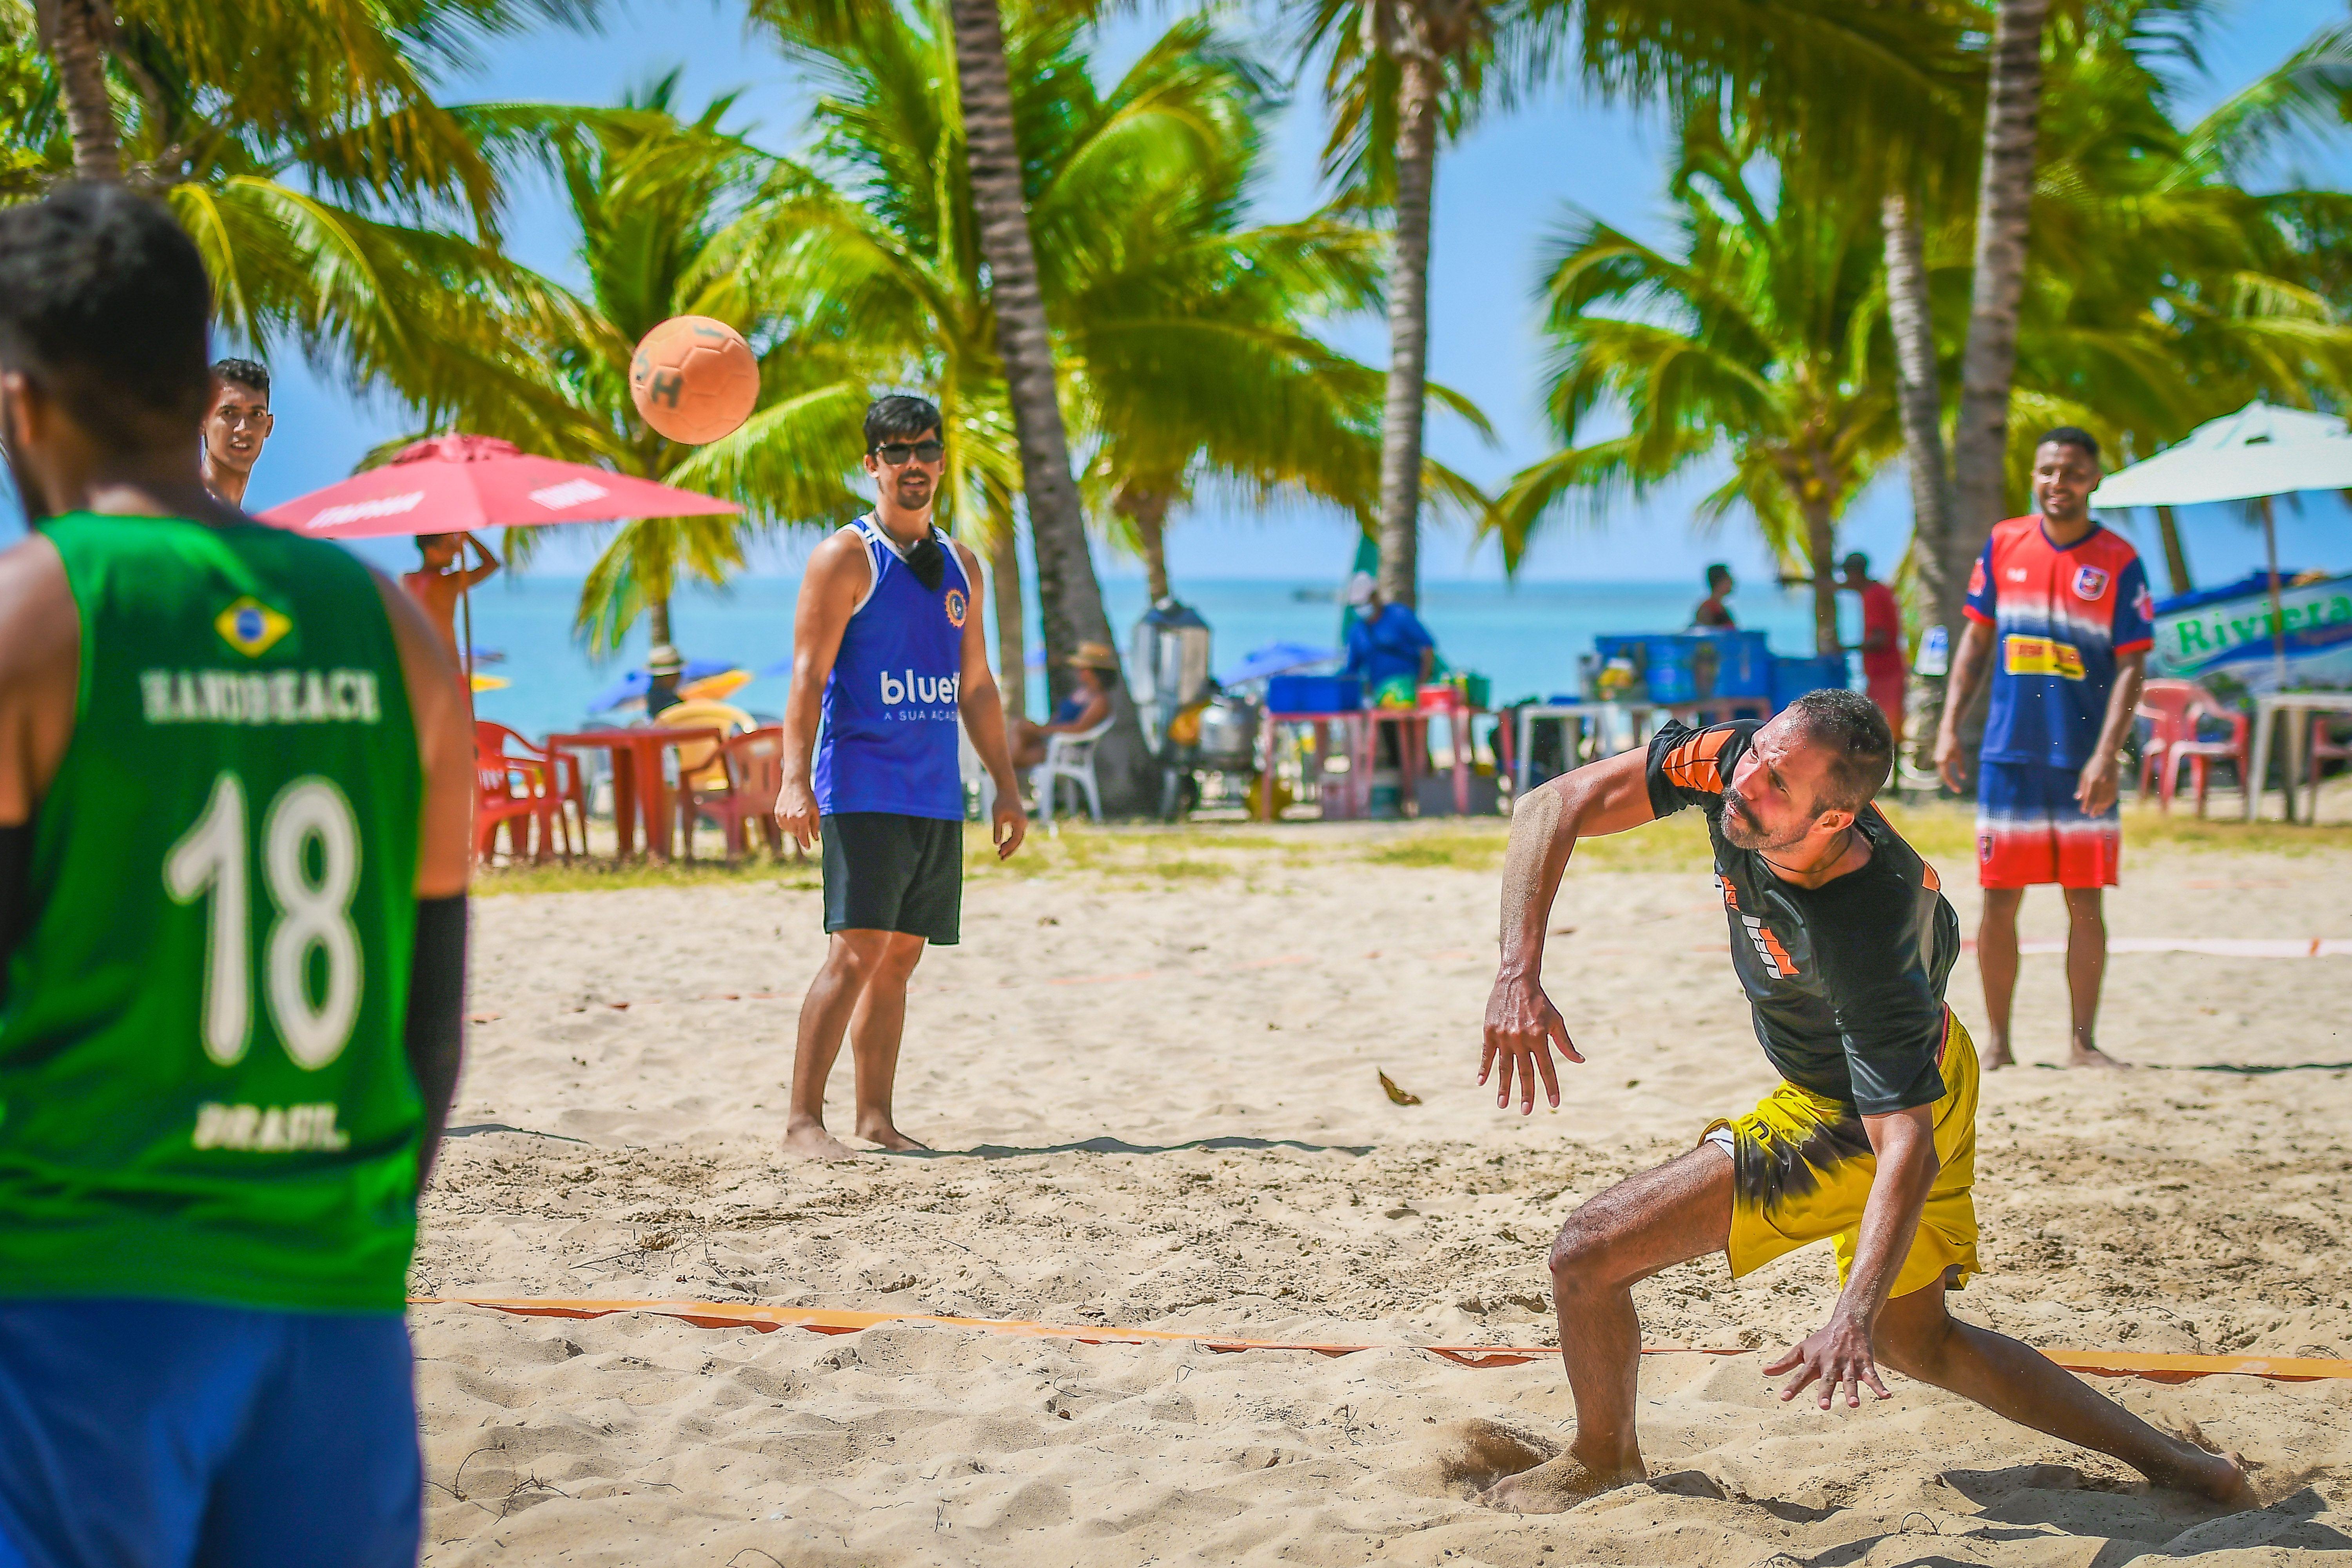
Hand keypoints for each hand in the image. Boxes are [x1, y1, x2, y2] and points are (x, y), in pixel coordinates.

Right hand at [775, 776, 819, 851]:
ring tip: (798, 816)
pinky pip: (782, 825)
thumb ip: (815, 826)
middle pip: (796, 833)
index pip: (803, 836)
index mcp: (802, 817)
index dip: (805, 843)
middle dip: (802, 831)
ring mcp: (783, 816)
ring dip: (794, 828)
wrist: (795, 784)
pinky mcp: (777, 813)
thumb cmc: (808, 797)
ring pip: (789, 830)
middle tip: (805, 822)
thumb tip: (815, 839)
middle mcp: (791, 818)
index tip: (808, 848)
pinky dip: (787, 824)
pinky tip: (791, 816)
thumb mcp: (815, 811)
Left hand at [992, 793, 1026, 859]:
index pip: (1015, 839)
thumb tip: (996, 844)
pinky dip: (1010, 841)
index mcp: (1020, 822)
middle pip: (1018, 841)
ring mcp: (1023, 823)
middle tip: (1001, 858)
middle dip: (1010, 850)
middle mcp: (1024, 824)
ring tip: (1000, 854)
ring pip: (1018, 839)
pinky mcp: (1019, 823)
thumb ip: (997, 830)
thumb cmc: (1001, 802)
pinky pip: (1016, 835)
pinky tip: (1002, 845)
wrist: (1007, 791)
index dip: (1008, 847)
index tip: (1000, 853)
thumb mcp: (997, 817)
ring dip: (1010, 846)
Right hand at [1480, 973, 1580, 1114]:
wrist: (1516, 980)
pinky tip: (1482, 1083)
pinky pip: (1487, 1055)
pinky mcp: (1490, 1032)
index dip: (1551, 1086)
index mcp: (1539, 1037)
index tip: (1554, 1103)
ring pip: (1505, 1068)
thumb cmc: (1540, 1002)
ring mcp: (1504, 1036)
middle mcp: (1522, 1039)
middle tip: (1526, 1112)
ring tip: (1502, 1105)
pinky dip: (1484, 1069)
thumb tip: (1580, 1061)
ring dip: (1504, 1088)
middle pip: (1525, 1072)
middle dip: (1527, 1094)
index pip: (1547, 1068)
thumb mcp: (1555, 1021)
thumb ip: (1565, 1043)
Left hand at [1763, 1308, 1890, 1409]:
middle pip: (1827, 1379)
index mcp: (1814, 1362)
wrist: (1847, 1322)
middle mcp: (1831, 1363)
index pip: (1801, 1375)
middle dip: (1825, 1393)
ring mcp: (1849, 1363)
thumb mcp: (1802, 1350)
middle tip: (1823, 1407)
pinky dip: (1880, 1387)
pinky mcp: (1865, 1363)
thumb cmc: (1821, 1341)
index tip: (1784, 1398)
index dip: (1793, 1386)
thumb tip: (1764, 1372)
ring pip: (1851, 1379)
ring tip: (1854, 1405)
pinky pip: (1874, 1376)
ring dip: (1852, 1392)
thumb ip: (1785, 1363)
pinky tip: (1887, 1397)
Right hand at [1933, 727, 1967, 792]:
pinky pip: (1942, 768)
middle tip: (1958, 790)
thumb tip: (1963, 778)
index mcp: (1943, 761)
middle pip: (1944, 776)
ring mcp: (1937, 759)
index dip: (1953, 784)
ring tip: (1955, 784)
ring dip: (1948, 779)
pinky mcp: (1938, 757)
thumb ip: (1961, 767)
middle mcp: (1938, 762)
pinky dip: (1946, 773)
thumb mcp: (1960, 755)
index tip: (1959, 790)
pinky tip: (1951, 776)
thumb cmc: (1955, 742)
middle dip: (1951, 783)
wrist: (1947, 732)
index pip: (1947, 777)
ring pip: (1942, 772)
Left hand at [2075, 751, 2119, 816]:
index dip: (2086, 805)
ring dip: (2102, 808)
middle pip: (2099, 800)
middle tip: (2091, 815)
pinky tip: (2105, 807)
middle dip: (2095, 809)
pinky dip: (2109, 803)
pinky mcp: (2116, 784)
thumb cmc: (2093, 765)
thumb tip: (2078, 798)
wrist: (2107, 757)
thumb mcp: (2084, 775)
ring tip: (2098, 813)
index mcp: (2093, 780)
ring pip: (2107, 800)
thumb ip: (2082, 787)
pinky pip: (2113, 797)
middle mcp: (2103, 783)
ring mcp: (2111, 784)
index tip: (2083, 811)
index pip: (2089, 797)